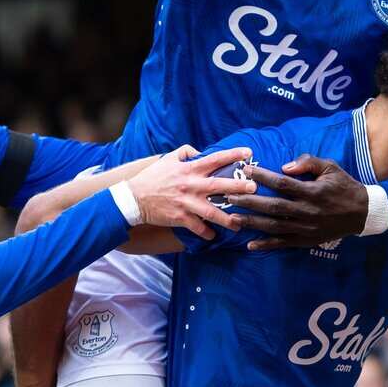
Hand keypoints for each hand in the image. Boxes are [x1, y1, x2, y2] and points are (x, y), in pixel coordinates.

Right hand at [127, 145, 254, 239]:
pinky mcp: (180, 218)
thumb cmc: (153, 177)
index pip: (214, 159)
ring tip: (240, 223)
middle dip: (237, 187)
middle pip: (218, 186)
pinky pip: (197, 227)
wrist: (134, 198)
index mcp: (189, 169)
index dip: (232, 155)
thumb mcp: (168, 159)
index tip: (248, 153)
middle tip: (253, 188)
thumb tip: (199, 151)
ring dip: (227, 218)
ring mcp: (186, 203)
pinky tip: (214, 235)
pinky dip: (206, 232)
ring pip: (211, 212)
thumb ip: (185, 152)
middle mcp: (190, 185)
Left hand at [228, 154, 368, 250]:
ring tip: (232, 219)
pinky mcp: (306, 240)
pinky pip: (284, 244)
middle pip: (274, 207)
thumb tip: (285, 166)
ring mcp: (306, 228)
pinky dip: (267, 245)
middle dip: (250, 201)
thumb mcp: (330, 168)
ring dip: (252, 223)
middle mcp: (307, 211)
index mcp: (312, 192)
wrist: (362, 213)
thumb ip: (308, 163)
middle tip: (230, 196)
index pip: (283, 184)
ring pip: (275, 227)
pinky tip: (250, 245)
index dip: (263, 176)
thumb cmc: (343, 186)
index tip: (246, 170)